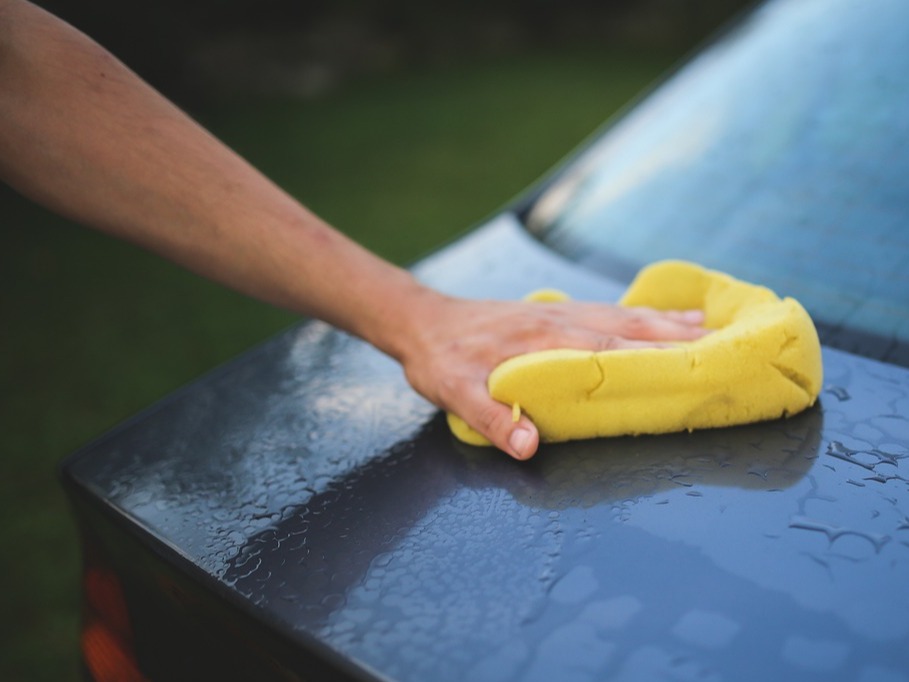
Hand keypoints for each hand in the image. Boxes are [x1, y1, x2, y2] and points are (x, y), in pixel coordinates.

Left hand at [397, 295, 706, 460]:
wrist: (421, 321)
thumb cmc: (440, 359)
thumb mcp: (454, 392)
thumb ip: (493, 417)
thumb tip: (531, 447)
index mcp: (543, 340)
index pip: (610, 349)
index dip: (655, 358)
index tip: (697, 365)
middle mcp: (559, 320)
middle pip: (629, 327)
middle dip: (678, 337)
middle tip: (724, 346)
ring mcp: (559, 312)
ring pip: (623, 314)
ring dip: (666, 322)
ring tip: (709, 326)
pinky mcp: (553, 312)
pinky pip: (607, 310)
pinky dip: (639, 314)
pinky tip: (656, 317)